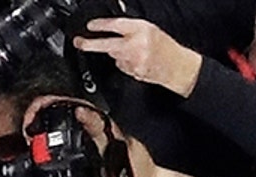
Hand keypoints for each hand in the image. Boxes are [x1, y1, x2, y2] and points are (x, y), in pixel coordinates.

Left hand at [74, 18, 204, 95]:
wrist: (176, 66)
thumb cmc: (164, 46)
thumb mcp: (149, 29)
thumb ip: (130, 28)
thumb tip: (109, 28)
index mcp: (142, 29)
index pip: (116, 25)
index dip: (101, 25)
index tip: (90, 25)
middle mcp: (136, 44)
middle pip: (106, 44)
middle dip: (89, 44)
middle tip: (79, 42)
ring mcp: (133, 61)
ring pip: (114, 56)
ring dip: (117, 53)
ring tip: (133, 52)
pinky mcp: (132, 72)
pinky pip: (121, 66)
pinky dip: (125, 63)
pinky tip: (136, 61)